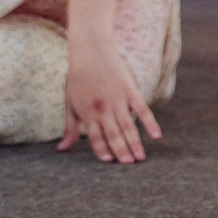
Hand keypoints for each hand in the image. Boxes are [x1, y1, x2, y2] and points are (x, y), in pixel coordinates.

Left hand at [58, 42, 160, 162]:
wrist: (91, 52)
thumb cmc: (77, 79)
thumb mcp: (69, 103)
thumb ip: (69, 127)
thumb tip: (61, 149)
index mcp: (86, 112)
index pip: (95, 136)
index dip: (102, 149)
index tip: (109, 162)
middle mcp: (102, 108)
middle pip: (113, 134)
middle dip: (120, 151)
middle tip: (128, 165)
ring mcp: (117, 99)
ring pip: (128, 126)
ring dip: (135, 143)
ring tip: (140, 158)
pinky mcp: (130, 91)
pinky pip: (142, 109)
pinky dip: (150, 123)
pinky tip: (156, 136)